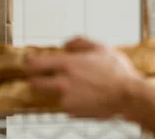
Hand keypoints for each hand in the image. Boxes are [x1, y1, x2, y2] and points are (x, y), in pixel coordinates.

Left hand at [25, 37, 143, 118]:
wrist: (128, 96)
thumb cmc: (118, 73)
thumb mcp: (101, 48)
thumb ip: (80, 42)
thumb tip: (67, 43)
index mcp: (68, 65)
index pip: (36, 63)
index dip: (28, 62)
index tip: (27, 61)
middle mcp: (63, 83)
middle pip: (36, 82)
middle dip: (36, 79)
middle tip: (40, 76)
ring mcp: (66, 99)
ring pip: (53, 93)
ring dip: (59, 90)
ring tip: (79, 86)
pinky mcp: (73, 111)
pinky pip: (66, 104)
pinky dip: (71, 99)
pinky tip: (86, 95)